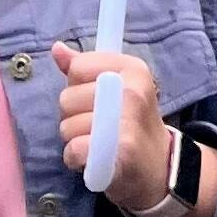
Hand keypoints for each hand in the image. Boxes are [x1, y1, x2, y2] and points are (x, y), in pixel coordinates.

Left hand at [53, 40, 172, 216]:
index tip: (95, 99)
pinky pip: (74, 149)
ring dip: (73, 140)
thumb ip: (85, 67)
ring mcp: (127, 121)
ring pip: (67, 126)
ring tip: (95, 143)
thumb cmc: (132, 123)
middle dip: (72, 116)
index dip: (77, 86)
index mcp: (132, 68)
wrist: (159, 169)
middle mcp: (131, 90)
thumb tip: (57, 48)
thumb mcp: (115, 87)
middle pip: (67, 98)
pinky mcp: (120, 151)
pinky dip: (75, 159)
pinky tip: (91, 160)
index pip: (78, 67)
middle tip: (95, 126)